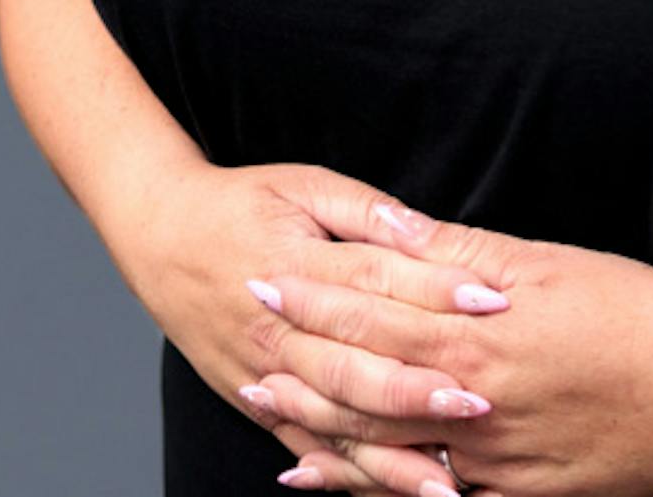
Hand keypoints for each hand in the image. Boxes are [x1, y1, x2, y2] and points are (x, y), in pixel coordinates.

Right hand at [114, 164, 516, 495]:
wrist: (160, 234)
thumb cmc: (240, 204)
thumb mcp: (303, 185)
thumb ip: (365, 210)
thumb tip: (425, 229)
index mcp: (295, 266)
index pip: (374, 283)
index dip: (435, 292)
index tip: (492, 302)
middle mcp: (278, 330)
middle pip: (353, 367)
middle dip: (417, 391)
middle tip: (479, 403)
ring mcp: (263, 374)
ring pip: (332, 423)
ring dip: (390, 454)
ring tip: (446, 480)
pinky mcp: (255, 402)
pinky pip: (304, 446)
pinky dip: (346, 475)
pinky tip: (390, 491)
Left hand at [252, 200, 652, 496]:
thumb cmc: (637, 312)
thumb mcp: (544, 264)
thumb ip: (460, 255)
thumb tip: (394, 230)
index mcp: (472, 333)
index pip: (370, 310)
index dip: (313, 295)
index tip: (264, 276)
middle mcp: (471, 401)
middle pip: (364, 381)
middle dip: (300, 362)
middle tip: (243, 347)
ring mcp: (494, 456)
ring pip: (388, 447)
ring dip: (325, 430)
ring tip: (272, 414)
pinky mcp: (523, 494)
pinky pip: (440, 495)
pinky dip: (386, 488)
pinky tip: (350, 484)